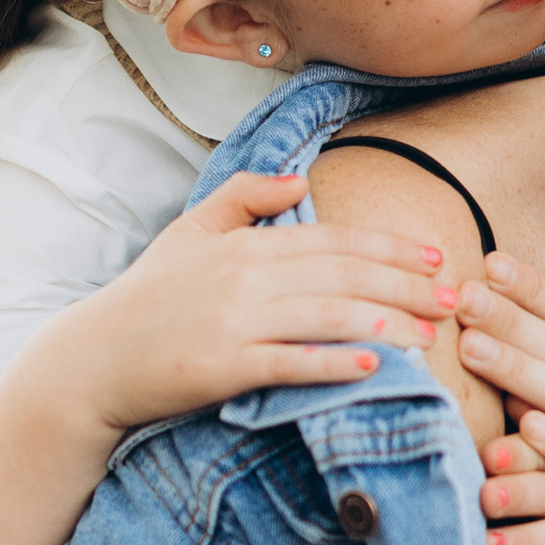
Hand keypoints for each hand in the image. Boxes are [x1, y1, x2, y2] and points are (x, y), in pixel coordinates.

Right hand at [0, 173, 455, 544]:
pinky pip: (288, 363)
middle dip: (405, 286)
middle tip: (452, 301)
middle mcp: (244, 277)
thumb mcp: (190, 232)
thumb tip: (299, 176)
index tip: (435, 257)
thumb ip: (244, 197)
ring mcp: (233, 323)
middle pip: (342, 277)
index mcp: (244, 244)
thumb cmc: (146, 299)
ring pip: (326, 317)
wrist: (92, 361)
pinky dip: (332, 364)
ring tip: (428, 338)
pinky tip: (372, 368)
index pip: (333, 240)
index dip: (389, 248)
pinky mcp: (222, 368)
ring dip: (385, 326)